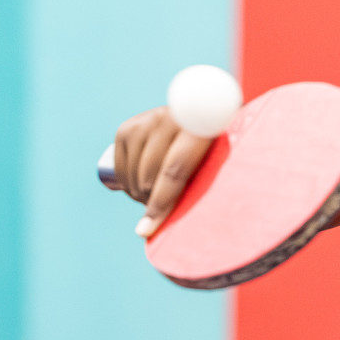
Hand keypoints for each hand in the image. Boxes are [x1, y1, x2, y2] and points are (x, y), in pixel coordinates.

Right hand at [112, 107, 214, 235]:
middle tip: (164, 206)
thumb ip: (203, 182)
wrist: (203, 108)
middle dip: (152, 202)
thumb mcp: (219, 158)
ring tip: (156, 192)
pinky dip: (127, 184)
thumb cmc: (216, 146)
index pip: (174, 172)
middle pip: (149, 178)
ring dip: (139, 194)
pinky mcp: (126, 128)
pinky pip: (119, 169)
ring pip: (133, 177)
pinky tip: (139, 184)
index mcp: (198, 129)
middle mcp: (168, 121)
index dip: (160, 204)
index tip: (146, 231)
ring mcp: (145, 122)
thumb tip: (175, 226)